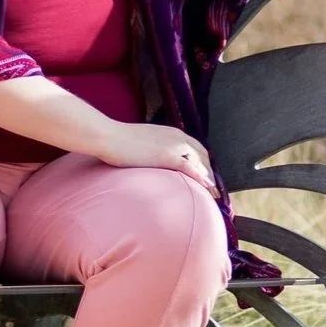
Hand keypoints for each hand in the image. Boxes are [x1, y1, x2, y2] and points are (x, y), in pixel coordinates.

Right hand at [93, 121, 215, 188]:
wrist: (109, 137)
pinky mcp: (167, 156)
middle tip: (216, 189)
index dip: (204, 163)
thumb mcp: (144, 142)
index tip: (208, 177)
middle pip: (203, 156)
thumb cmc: (120, 141)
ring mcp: (174, 146)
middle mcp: (177, 137)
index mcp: (172, 133)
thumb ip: (155, 149)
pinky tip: (207, 186)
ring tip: (215, 194)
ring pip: (200, 162)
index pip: (197, 148)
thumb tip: (154, 160)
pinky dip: (201, 177)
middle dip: (211, 172)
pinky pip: (190, 168)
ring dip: (209, 178)